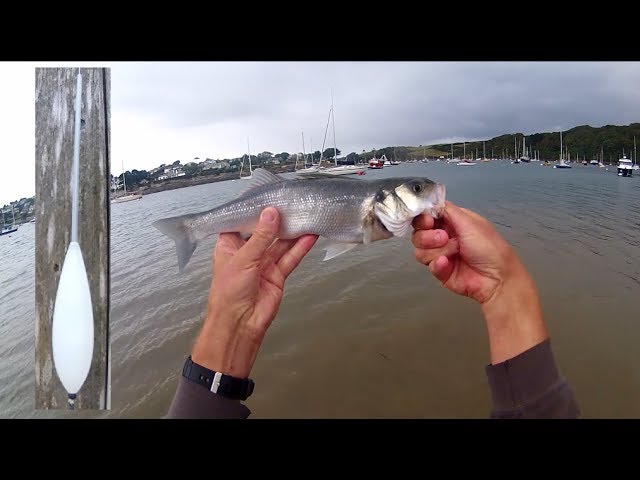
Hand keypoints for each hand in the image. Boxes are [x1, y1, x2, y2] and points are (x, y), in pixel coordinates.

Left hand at [191, 207, 317, 378]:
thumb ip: (261, 236)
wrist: (240, 324)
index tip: (268, 194)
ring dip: (293, 232)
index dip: (254, 209)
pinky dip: (300, 247)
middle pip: (265, 231)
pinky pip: (290, 257)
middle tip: (292, 201)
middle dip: (277, 218)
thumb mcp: (243, 259)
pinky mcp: (277, 274)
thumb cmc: (229, 292)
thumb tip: (271, 213)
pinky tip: (310, 235)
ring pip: (280, 243)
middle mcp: (247, 252)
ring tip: (306, 214)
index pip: (242, 221)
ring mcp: (263, 263)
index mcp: (230, 244)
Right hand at [412, 200, 518, 304]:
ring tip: (454, 252)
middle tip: (444, 238)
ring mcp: (441, 255)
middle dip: (428, 236)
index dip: (423, 219)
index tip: (429, 222)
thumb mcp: (469, 222)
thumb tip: (431, 202)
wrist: (497, 277)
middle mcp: (443, 237)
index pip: (426, 217)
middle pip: (418, 234)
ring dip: (437, 250)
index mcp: (451, 223)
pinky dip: (438, 264)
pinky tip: (448, 263)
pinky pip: (428, 265)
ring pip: (420, 250)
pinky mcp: (440, 270)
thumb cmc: (489, 247)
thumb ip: (447, 210)